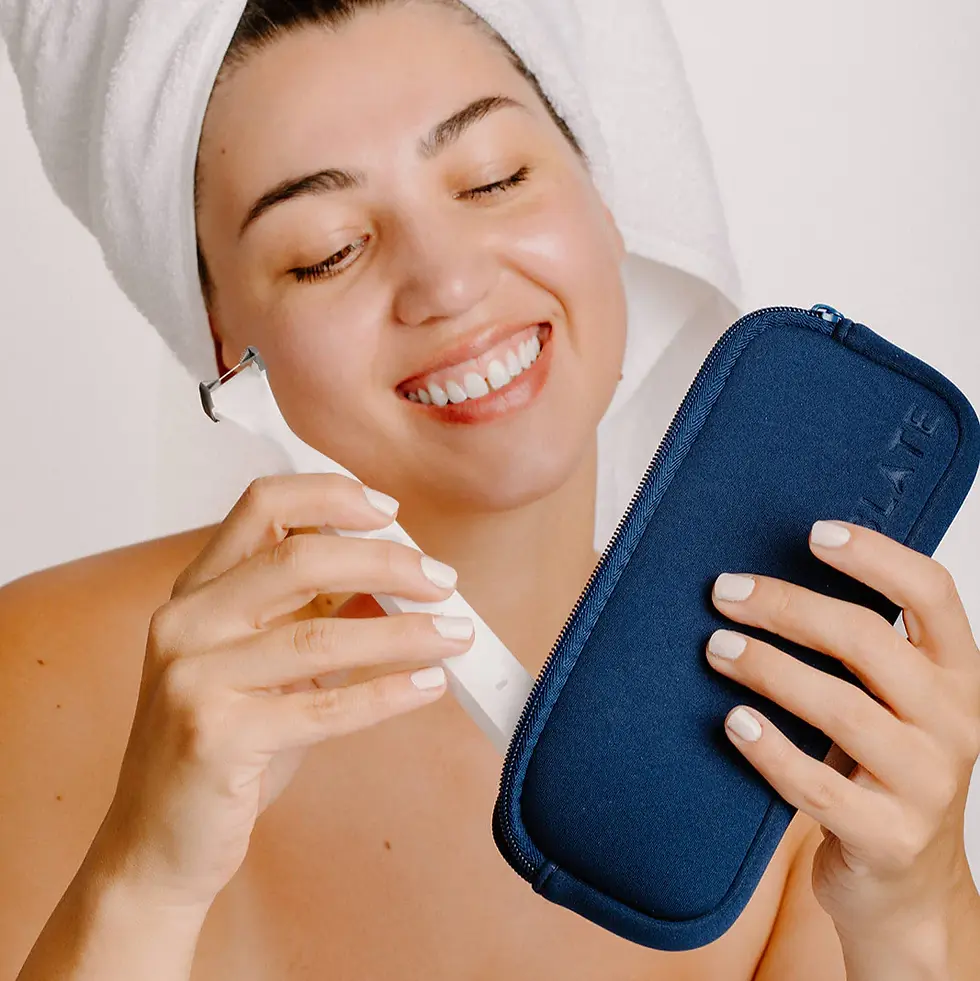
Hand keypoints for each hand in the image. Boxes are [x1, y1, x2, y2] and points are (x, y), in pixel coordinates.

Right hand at [88, 474, 474, 914]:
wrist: (156, 843)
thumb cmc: (222, 746)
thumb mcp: (267, 666)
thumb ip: (317, 614)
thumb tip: (400, 580)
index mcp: (198, 591)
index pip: (263, 505)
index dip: (332, 495)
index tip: (391, 512)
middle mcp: (186, 622)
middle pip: (301, 557)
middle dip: (387, 563)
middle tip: (443, 581)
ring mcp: (193, 678)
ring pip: (321, 634)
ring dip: (405, 632)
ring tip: (455, 635)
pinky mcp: (214, 736)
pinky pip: (324, 705)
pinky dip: (387, 692)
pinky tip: (428, 684)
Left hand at [704, 519, 979, 936]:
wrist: (906, 886)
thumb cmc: (881, 768)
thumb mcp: (892, 702)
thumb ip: (859, 650)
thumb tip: (766, 577)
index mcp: (957, 675)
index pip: (931, 593)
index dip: (875, 555)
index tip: (814, 531)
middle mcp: (954, 722)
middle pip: (867, 640)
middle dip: (787, 607)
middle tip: (724, 592)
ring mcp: (926, 784)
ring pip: (840, 708)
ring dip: (768, 668)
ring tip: (716, 648)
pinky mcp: (887, 837)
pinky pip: (817, 785)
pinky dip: (770, 749)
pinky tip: (733, 723)